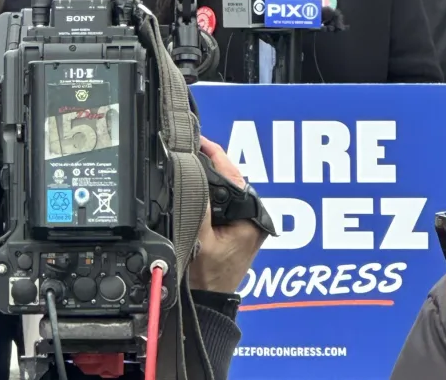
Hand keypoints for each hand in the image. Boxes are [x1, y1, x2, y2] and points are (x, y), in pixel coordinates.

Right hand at [189, 136, 266, 293]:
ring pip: (229, 188)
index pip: (234, 175)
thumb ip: (198, 205)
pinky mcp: (238, 228)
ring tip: (193, 158)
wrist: (206, 303)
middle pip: (232, 178)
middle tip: (191, 146)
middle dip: (212, 161)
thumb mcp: (199, 238)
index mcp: (251, 219)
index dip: (215, 155)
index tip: (199, 141)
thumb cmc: (205, 278)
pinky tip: (199, 182)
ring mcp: (247, 223)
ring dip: (213, 174)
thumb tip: (191, 175)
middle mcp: (254, 219)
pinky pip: (226, 200)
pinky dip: (213, 189)